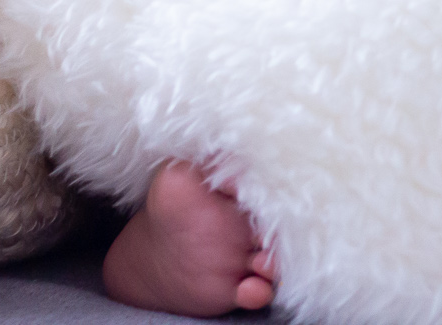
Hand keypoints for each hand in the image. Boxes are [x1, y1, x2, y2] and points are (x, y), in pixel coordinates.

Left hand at [102, 160, 275, 315]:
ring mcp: (251, 256)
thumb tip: (229, 148)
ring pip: (275, 261)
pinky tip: (248, 289)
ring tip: (261, 264)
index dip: (273, 191)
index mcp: (246, 194)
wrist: (158, 253)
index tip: (263, 193)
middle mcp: (256, 225)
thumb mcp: (178, 174)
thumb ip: (203, 161)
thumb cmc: (173, 203)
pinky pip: (257, 292)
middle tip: (265, 234)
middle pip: (282, 226)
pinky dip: (257, 293)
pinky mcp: (241, 285)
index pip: (272, 188)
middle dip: (281, 232)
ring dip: (274, 265)